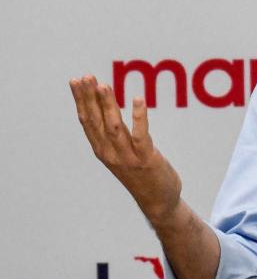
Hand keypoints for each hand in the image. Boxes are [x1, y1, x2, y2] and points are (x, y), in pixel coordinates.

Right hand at [69, 75, 182, 224]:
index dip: (81, 100)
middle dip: (89, 98)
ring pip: (114, 126)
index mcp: (102, 150)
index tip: (76, 81)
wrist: (157, 200)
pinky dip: (139, 116)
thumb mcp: (120, 153)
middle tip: (85, 77)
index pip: (87, 121)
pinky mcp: (146, 159)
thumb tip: (106, 109)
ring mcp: (127, 157)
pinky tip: (138, 100)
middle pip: (95, 121)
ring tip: (103, 85)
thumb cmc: (140, 174)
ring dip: (108, 105)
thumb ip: (113, 135)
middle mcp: (110, 153)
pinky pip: (140, 135)